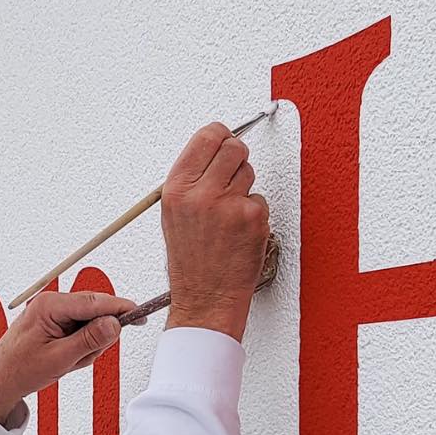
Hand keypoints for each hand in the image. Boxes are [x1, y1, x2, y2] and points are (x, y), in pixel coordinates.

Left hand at [0, 288, 138, 427]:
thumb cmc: (20, 369)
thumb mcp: (60, 358)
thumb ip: (89, 340)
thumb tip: (114, 324)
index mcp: (50, 306)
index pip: (95, 302)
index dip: (120, 308)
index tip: (139, 314)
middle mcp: (52, 303)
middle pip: (95, 312)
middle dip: (96, 337)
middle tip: (82, 357)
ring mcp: (53, 312)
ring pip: (89, 323)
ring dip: (86, 346)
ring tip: (67, 362)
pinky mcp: (54, 321)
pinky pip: (80, 331)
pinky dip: (79, 347)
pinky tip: (65, 359)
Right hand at [161, 122, 270, 340]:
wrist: (205, 298)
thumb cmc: (191, 261)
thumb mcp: (174, 214)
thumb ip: (192, 180)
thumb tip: (215, 149)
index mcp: (176, 188)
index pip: (208, 136)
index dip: (222, 137)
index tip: (225, 143)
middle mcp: (200, 193)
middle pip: (234, 147)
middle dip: (237, 161)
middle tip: (231, 180)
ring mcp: (228, 204)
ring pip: (250, 172)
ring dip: (245, 189)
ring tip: (230, 215)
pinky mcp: (252, 216)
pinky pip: (260, 199)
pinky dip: (255, 213)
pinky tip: (240, 231)